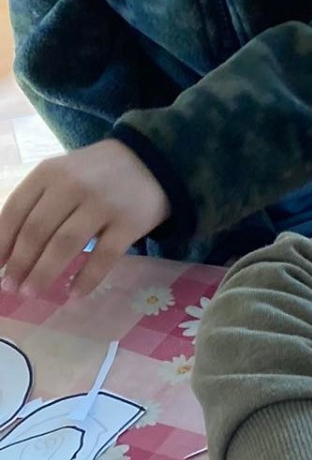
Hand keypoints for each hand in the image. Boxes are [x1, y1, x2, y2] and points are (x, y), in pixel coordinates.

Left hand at [0, 140, 168, 298]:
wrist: (149, 163)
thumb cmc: (95, 175)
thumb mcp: (60, 176)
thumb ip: (36, 203)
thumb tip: (6, 247)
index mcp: (48, 173)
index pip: (15, 210)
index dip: (1, 242)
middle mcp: (73, 186)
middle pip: (37, 230)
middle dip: (20, 263)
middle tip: (11, 287)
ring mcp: (103, 205)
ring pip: (66, 244)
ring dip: (44, 273)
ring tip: (32, 293)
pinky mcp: (129, 224)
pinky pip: (104, 257)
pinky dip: (87, 279)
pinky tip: (73, 295)